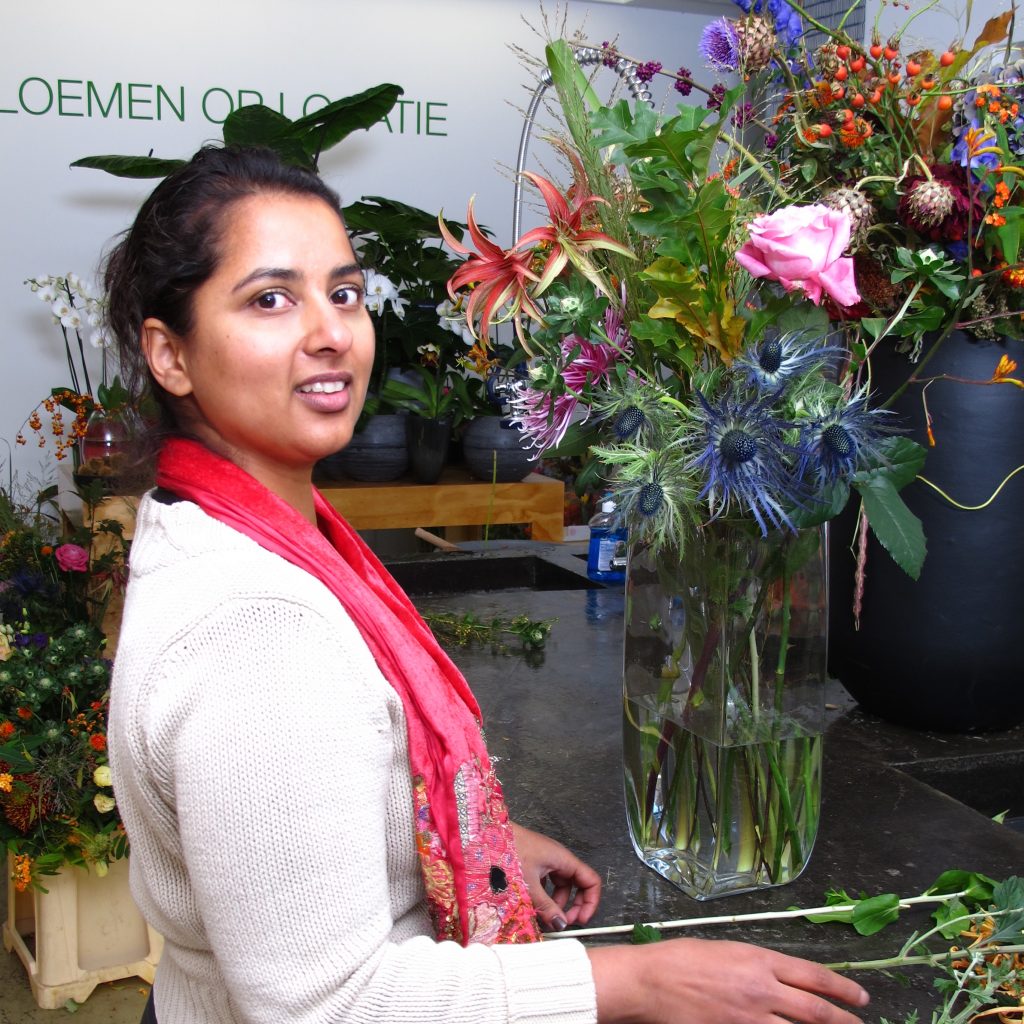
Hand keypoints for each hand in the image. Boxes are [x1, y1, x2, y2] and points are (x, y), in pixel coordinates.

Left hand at [511, 822, 601, 931]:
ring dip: (556, 903)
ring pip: (560, 886)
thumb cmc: (509, 850)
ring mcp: (546, 861)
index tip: (581, 919)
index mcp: (563, 859)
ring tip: (545, 918)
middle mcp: (558, 859)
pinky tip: (533, 905)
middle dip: (574, 905)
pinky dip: (544, 896)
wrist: (487, 834)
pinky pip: (547, 883)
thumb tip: (561, 924)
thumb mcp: (529, 883)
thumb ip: (546, 906)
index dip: (591, 902)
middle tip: (563, 923)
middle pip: (577, 885)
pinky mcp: (535, 863)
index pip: (591, 880)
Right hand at [588, 938, 869, 1023]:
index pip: (813, 976)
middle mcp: (762, 990)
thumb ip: (756, 966)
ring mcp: (750, 1019)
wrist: (651, 981)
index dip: (841, 988)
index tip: (860, 996)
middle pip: (816, 1011)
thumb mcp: (725, 950)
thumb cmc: (681, 958)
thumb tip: (778, 979)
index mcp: (759, 961)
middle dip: (844, 1020)